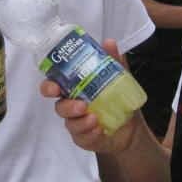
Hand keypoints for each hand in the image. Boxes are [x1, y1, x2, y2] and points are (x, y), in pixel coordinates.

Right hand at [39, 38, 142, 152]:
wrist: (132, 126)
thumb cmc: (118, 98)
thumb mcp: (119, 77)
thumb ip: (112, 61)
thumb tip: (108, 42)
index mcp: (74, 89)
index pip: (55, 85)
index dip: (49, 85)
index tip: (54, 85)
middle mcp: (72, 105)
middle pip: (58, 106)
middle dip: (64, 105)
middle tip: (78, 104)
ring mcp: (77, 123)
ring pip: (70, 123)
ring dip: (79, 120)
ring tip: (93, 116)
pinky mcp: (84, 138)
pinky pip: (82, 138)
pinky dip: (89, 133)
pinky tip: (98, 128)